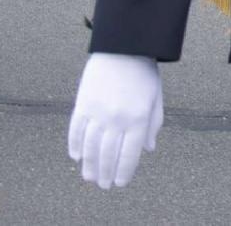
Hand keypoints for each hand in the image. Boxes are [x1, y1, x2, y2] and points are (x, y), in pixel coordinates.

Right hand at [68, 53, 163, 188]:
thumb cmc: (143, 72)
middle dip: (105, 173)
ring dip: (89, 165)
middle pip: (108, 154)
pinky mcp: (83, 103)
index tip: (119, 183)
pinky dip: (75, 145)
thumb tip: (148, 149)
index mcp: (138, 118)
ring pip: (91, 146)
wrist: (123, 45)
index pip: (129, 155)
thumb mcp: (155, 98)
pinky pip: (76, 130)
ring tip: (89, 177)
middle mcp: (117, 118)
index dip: (124, 172)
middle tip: (103, 184)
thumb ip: (152, 124)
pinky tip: (76, 156)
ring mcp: (98, 111)